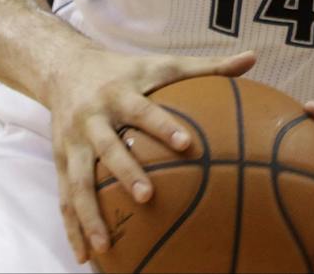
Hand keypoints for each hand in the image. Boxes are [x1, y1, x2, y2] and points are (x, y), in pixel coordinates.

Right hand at [46, 47, 255, 263]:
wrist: (66, 67)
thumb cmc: (127, 69)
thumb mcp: (163, 63)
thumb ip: (207, 66)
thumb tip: (252, 58)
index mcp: (121, 93)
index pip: (144, 110)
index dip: (163, 126)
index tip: (187, 144)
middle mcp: (93, 118)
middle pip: (108, 147)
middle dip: (125, 172)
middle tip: (147, 197)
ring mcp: (73, 142)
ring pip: (79, 182)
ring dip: (90, 215)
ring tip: (105, 246)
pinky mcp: (61, 161)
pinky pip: (65, 198)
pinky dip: (73, 227)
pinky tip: (86, 256)